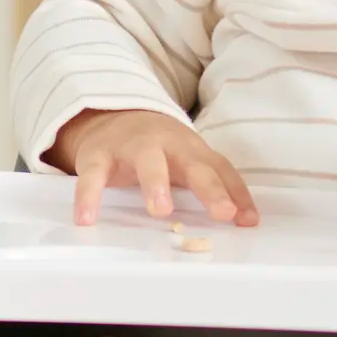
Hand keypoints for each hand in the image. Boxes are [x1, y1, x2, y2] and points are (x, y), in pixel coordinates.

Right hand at [48, 109, 259, 226]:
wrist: (113, 116)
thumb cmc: (162, 149)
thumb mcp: (192, 163)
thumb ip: (219, 187)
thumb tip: (249, 220)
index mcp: (192, 150)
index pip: (220, 170)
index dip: (236, 193)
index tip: (247, 219)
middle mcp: (167, 146)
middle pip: (192, 164)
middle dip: (209, 188)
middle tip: (222, 212)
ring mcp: (132, 148)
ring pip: (147, 162)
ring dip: (156, 184)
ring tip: (161, 210)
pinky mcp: (99, 155)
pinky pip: (93, 176)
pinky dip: (89, 196)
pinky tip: (87, 218)